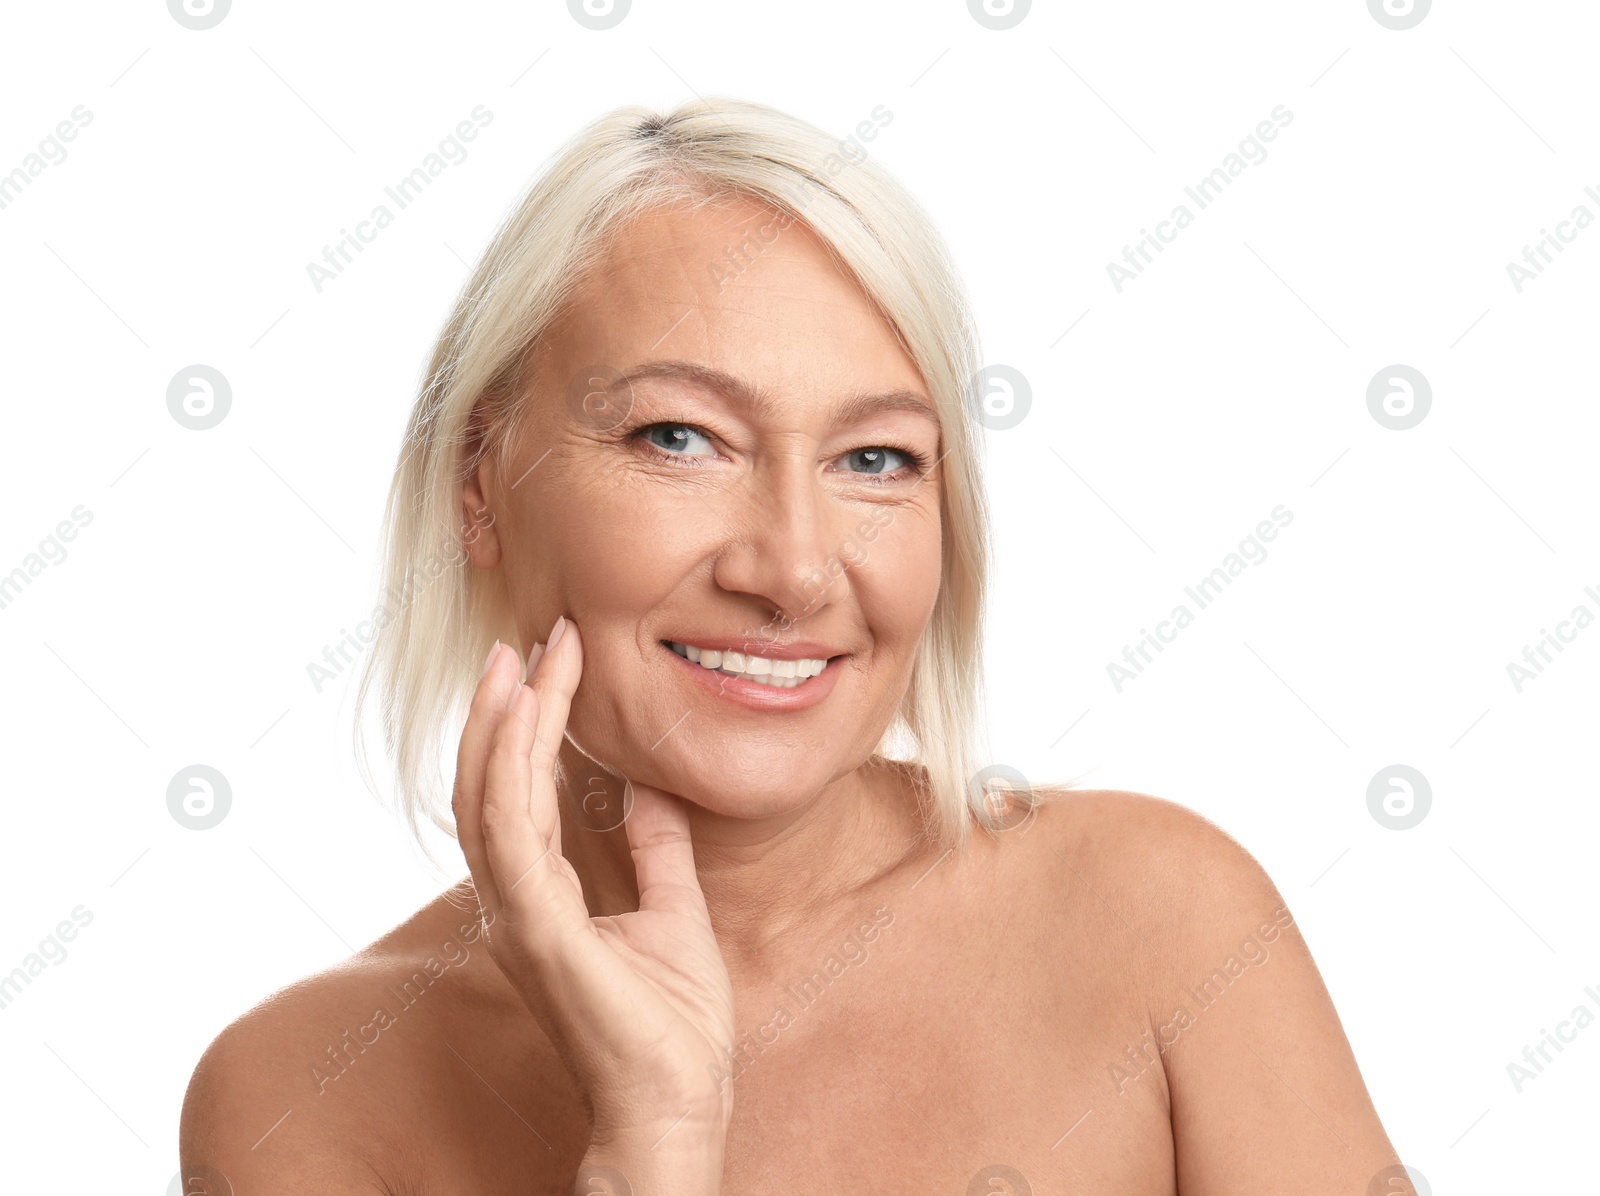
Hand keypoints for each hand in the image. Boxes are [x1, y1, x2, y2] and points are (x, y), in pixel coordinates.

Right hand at [452, 619, 736, 1139]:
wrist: (680, 1103)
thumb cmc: (673, 1028)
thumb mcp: (674, 912)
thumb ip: (656, 849)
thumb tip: (647, 787)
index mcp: (543, 900)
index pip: (520, 796)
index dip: (528, 729)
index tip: (552, 663)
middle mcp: (516, 903)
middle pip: (490, 787)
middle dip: (505, 709)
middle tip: (527, 640)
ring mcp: (519, 917)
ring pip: (490, 799)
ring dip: (504, 723)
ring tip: (524, 658)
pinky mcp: (538, 931)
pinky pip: (510, 836)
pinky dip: (511, 770)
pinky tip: (525, 717)